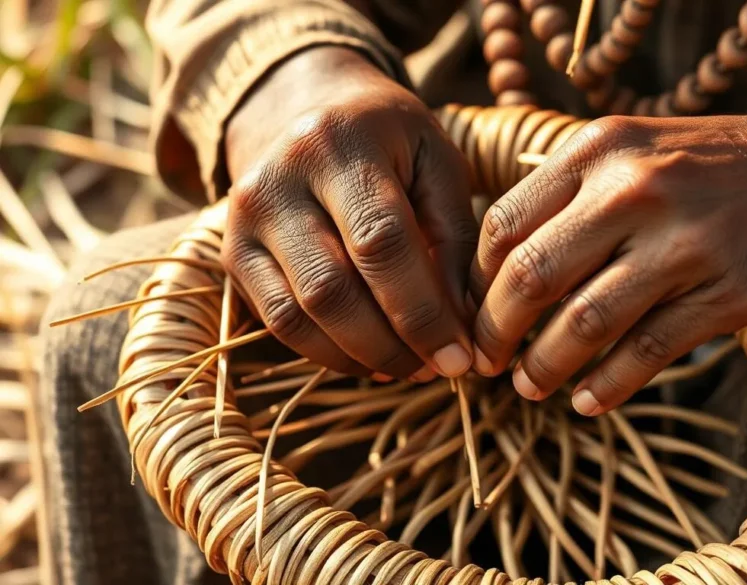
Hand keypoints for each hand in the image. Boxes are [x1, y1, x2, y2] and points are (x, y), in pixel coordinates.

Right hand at [222, 46, 476, 380]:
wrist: (301, 108)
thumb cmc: (390, 142)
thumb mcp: (437, 162)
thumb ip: (456, 235)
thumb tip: (461, 324)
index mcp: (340, 142)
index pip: (381, 241)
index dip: (423, 311)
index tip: (461, 355)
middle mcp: (279, 178)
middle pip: (333, 288)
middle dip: (393, 343)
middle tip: (439, 369)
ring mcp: (246, 218)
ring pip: (300, 314)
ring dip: (363, 356)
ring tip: (412, 366)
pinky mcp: (232, 253)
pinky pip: (279, 322)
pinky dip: (330, 353)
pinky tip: (372, 359)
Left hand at [469, 101, 746, 414]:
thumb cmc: (702, 165)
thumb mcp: (627, 150)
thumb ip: (562, 195)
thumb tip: (489, 272)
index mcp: (599, 151)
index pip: (504, 225)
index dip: (474, 282)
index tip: (469, 313)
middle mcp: (636, 190)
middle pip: (533, 277)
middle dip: (496, 333)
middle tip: (486, 362)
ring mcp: (685, 243)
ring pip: (586, 323)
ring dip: (545, 367)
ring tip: (530, 387)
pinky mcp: (728, 293)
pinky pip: (648, 352)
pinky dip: (607, 386)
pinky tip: (587, 400)